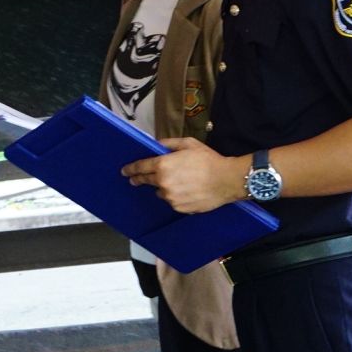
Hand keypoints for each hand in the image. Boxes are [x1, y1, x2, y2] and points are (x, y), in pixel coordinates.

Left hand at [121, 136, 246, 213]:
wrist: (227, 180)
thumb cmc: (208, 160)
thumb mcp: (188, 144)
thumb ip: (169, 143)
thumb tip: (156, 145)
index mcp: (163, 165)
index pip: (140, 167)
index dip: (130, 169)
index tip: (125, 171)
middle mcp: (164, 183)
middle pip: (146, 181)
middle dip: (139, 179)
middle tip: (135, 179)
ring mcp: (171, 197)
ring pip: (161, 192)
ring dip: (164, 187)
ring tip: (180, 182)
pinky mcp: (180, 208)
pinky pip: (173, 201)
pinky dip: (176, 197)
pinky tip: (187, 190)